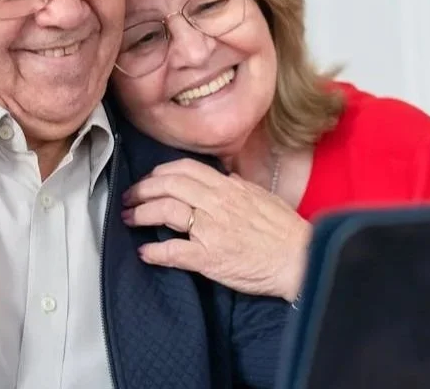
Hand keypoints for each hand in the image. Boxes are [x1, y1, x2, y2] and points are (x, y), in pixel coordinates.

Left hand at [121, 158, 310, 300]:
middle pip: (168, 186)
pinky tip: (144, 253)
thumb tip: (222, 178)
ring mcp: (211, 230)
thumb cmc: (284, 229)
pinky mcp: (210, 258)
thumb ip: (237, 186)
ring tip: (129, 218)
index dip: (160, 172)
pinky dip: (155, 252)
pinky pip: (175, 252)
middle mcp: (216, 204)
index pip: (184, 169)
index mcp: (227, 188)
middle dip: (143, 189)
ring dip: (141, 214)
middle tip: (130, 196)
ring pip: (166, 211)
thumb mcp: (261, 195)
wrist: (301, 259)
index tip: (150, 178)